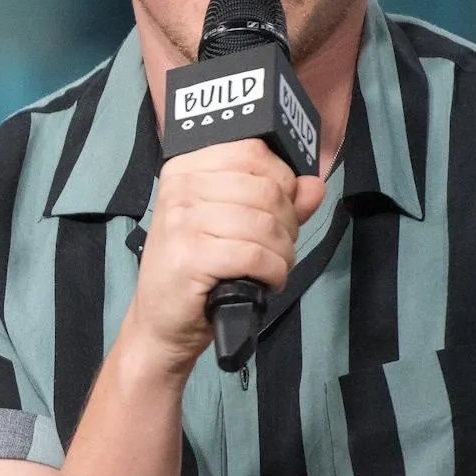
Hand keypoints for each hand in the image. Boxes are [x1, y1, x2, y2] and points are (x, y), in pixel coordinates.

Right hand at [124, 138, 325, 376]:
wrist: (161, 323)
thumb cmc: (197, 272)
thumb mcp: (234, 227)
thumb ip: (277, 202)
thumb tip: (314, 186)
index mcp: (186, 169)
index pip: (253, 152)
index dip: (282, 182)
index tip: (278, 211)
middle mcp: (180, 188)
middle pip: (266, 189)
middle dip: (287, 224)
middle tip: (276, 249)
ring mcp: (182, 221)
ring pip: (266, 225)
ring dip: (283, 254)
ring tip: (271, 268)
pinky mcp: (190, 255)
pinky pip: (256, 255)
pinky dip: (273, 273)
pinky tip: (265, 282)